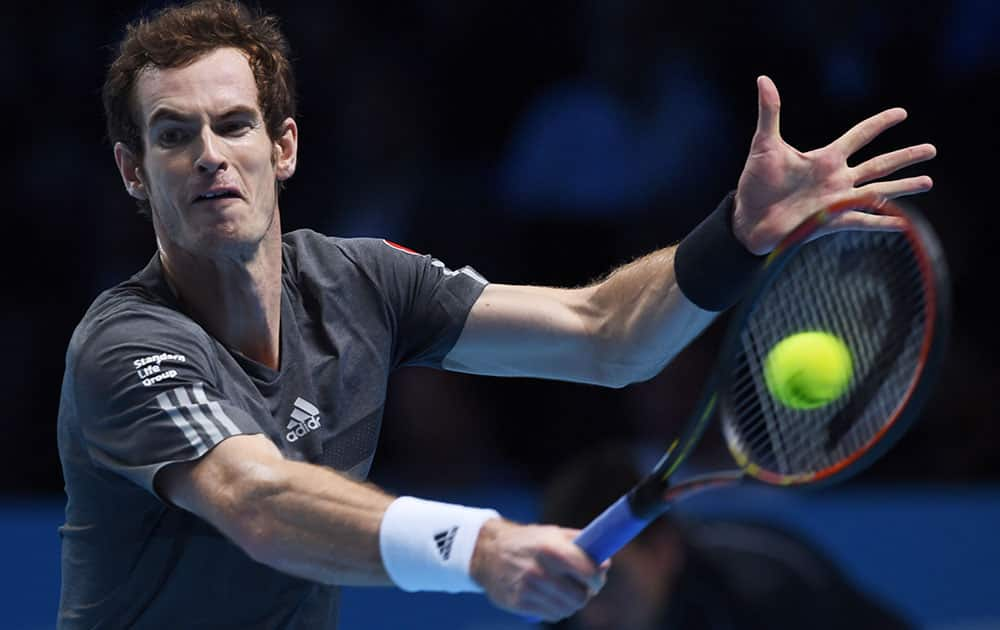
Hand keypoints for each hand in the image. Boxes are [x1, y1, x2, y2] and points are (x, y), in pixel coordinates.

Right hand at [470, 518, 608, 621]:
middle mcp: (539, 570)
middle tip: (583, 587)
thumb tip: (605, 562)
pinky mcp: (519, 603)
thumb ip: (580, 544)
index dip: (598, 577)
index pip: (588, 572)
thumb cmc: (527, 541)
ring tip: (566, 592)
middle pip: (580, 597)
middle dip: (586, 593)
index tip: (597, 577)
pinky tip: (552, 598)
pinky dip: (557, 610)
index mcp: (551, 548)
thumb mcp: (552, 533)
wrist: (488, 552)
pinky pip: (551, 616)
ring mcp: (527, 589)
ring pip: (567, 609)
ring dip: (572, 603)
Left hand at [732, 75, 936, 254]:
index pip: (859, 135)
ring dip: (903, 187)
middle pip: (879, 164)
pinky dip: (881, 222)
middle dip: (905, 156)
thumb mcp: (764, 145)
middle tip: (932, 150)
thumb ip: (770, 113)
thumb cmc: (755, 183)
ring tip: (928, 182)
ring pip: (878, 191)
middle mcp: (836, 178)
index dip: (879, 123)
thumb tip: (763, 80)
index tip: (902, 113)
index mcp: (824, 158)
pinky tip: (902, 224)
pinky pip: (861, 221)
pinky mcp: (830, 222)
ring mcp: (836, 201)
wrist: (747, 218)